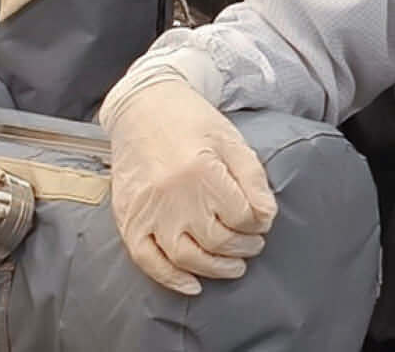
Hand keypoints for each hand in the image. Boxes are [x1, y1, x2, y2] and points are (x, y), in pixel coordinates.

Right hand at [105, 76, 277, 294]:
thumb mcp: (232, 141)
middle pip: (217, 240)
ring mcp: (147, 211)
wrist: (142, 108)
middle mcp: (173, 196)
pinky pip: (147, 260)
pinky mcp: (128, 219)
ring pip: (186, 257)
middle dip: (243, 247)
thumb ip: (253, 178)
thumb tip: (266, 216)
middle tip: (254, 245)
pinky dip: (170, 278)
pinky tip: (193, 285)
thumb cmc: (192, 122)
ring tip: (235, 266)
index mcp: (202, 172)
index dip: (259, 224)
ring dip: (215, 268)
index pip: (241, 216)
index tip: (263, 222)